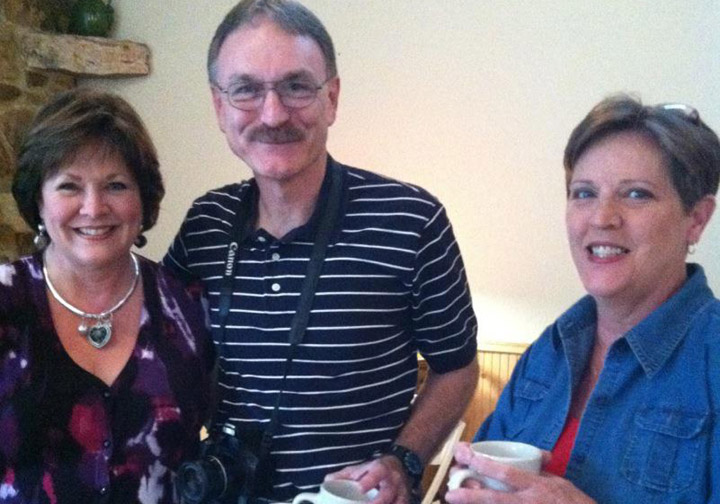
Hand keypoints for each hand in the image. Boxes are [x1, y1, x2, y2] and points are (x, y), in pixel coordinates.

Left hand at [325, 455, 412, 503]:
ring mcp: (402, 492)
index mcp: (381, 468)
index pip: (377, 473)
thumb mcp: (359, 468)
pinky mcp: (405, 501)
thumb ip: (343, 476)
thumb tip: (326, 482)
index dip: (369, 481)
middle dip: (377, 502)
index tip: (360, 488)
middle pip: (387, 493)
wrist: (399, 465)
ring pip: (399, 502)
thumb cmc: (374, 470)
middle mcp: (394, 480)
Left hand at [445, 443, 595, 503]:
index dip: (483, 463)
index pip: (506, 473)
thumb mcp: (559, 482)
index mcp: (536, 487)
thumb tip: (524, 461)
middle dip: (469, 495)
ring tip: (454, 503)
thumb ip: (539, 473)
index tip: (465, 454)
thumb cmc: (576, 503)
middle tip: (449, 493)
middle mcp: (528, 503)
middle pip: (494, 499)